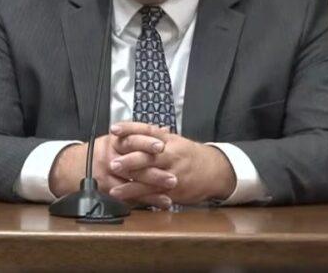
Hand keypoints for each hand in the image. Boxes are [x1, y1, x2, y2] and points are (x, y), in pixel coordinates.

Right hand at [48, 134, 174, 207]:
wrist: (70, 167)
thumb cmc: (99, 153)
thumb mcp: (116, 139)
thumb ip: (139, 135)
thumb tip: (164, 129)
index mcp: (113, 141)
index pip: (130, 139)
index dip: (146, 141)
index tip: (163, 144)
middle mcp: (109, 157)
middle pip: (133, 162)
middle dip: (154, 169)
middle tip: (173, 174)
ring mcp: (107, 174)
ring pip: (133, 181)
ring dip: (154, 187)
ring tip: (172, 189)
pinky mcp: (107, 190)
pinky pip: (129, 195)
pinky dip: (148, 199)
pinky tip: (162, 202)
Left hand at [107, 122, 236, 204]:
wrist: (215, 171)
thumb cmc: (189, 155)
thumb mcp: (173, 141)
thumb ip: (152, 136)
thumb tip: (129, 130)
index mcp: (168, 140)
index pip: (147, 130)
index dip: (130, 129)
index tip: (114, 129)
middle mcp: (171, 154)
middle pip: (148, 156)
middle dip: (130, 161)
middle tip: (112, 164)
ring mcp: (173, 173)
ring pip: (150, 178)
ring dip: (131, 184)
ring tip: (114, 188)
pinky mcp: (175, 190)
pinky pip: (155, 193)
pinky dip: (139, 197)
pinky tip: (126, 199)